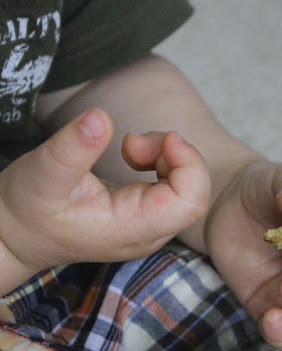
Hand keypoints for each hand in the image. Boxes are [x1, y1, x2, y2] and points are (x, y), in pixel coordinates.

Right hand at [0, 109, 209, 279]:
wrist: (18, 233)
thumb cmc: (27, 209)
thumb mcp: (41, 174)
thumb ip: (72, 149)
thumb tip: (100, 118)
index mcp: (130, 229)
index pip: (189, 203)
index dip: (188, 165)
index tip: (159, 138)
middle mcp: (147, 232)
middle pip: (194, 193)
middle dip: (174, 155)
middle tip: (132, 141)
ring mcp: (148, 224)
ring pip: (187, 186)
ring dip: (166, 155)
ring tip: (129, 145)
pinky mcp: (144, 212)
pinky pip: (173, 184)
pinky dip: (159, 160)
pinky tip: (133, 154)